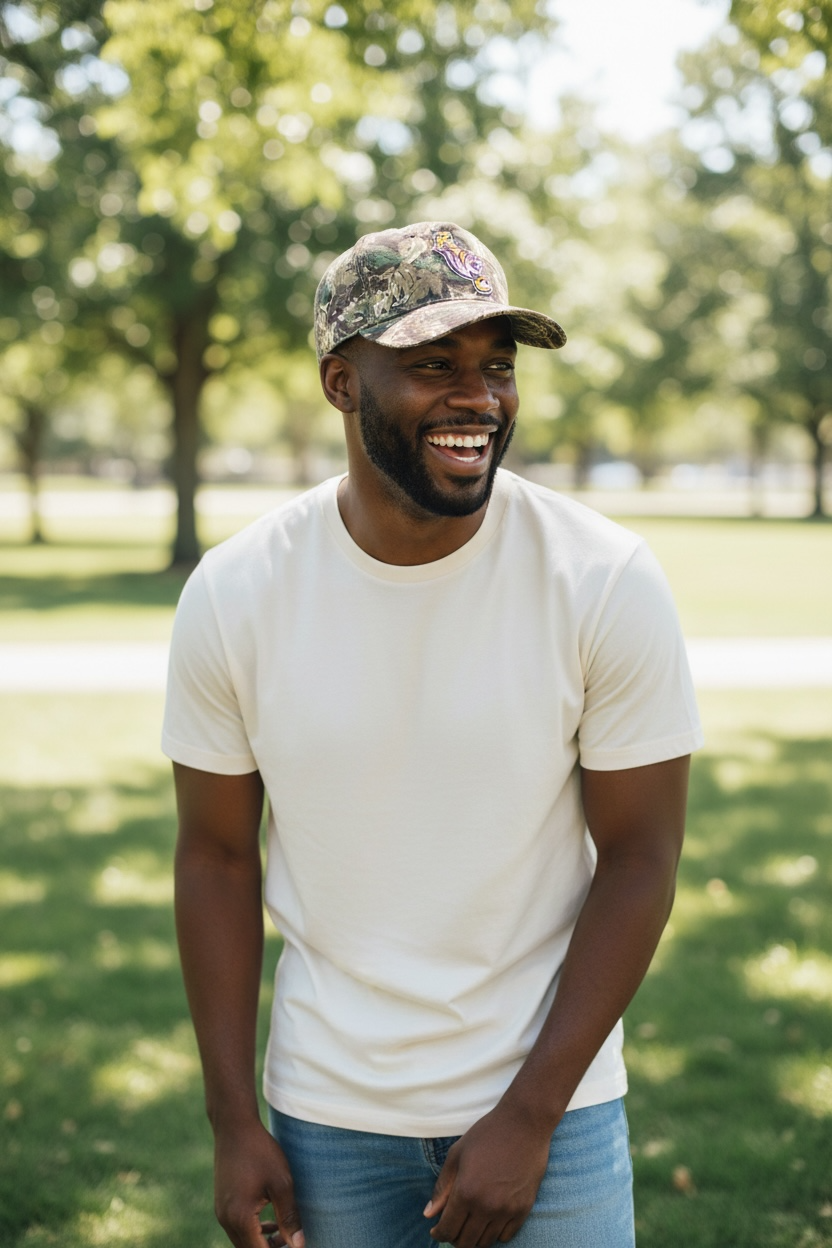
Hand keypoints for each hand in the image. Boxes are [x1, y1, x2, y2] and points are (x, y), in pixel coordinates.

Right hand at [213, 1118, 304, 1247]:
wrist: (234, 1126)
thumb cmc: (260, 1151)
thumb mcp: (281, 1183)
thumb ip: (289, 1216)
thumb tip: (299, 1245)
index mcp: (241, 1217)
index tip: (295, 1246)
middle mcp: (226, 1219)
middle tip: (292, 1241)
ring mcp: (221, 1212)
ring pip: (242, 1241)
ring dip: (262, 1243)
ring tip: (284, 1235)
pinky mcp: (221, 1203)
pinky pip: (237, 1228)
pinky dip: (253, 1231)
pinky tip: (269, 1223)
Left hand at [424, 1100, 552, 1246]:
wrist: (524, 1124)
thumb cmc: (487, 1134)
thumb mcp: (457, 1154)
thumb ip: (442, 1187)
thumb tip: (428, 1215)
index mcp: (466, 1192)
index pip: (447, 1230)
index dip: (439, 1233)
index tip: (436, 1230)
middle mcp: (486, 1206)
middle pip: (466, 1242)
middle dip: (455, 1238)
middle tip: (453, 1227)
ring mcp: (507, 1210)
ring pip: (485, 1242)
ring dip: (475, 1237)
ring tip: (471, 1224)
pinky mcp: (524, 1209)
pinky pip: (506, 1236)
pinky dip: (495, 1233)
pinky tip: (490, 1220)